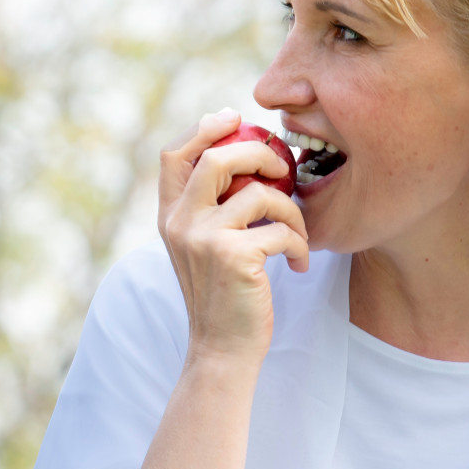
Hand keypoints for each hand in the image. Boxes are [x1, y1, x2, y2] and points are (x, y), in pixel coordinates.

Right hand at [158, 109, 308, 367]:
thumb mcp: (203, 247)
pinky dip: (299, 245)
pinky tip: (299, 265)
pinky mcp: (233, 256)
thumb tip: (243, 159)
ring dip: (292, 212)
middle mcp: (179, 222)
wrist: (221, 350)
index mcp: (168, 216)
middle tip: (284, 169)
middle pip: (218, 158)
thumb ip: (210, 208)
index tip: (235, 118)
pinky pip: (280, 231)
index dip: (204, 129)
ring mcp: (203, 238)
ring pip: (260, 195)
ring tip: (298, 235)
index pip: (173, 154)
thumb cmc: (224, 297)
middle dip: (259, 154)